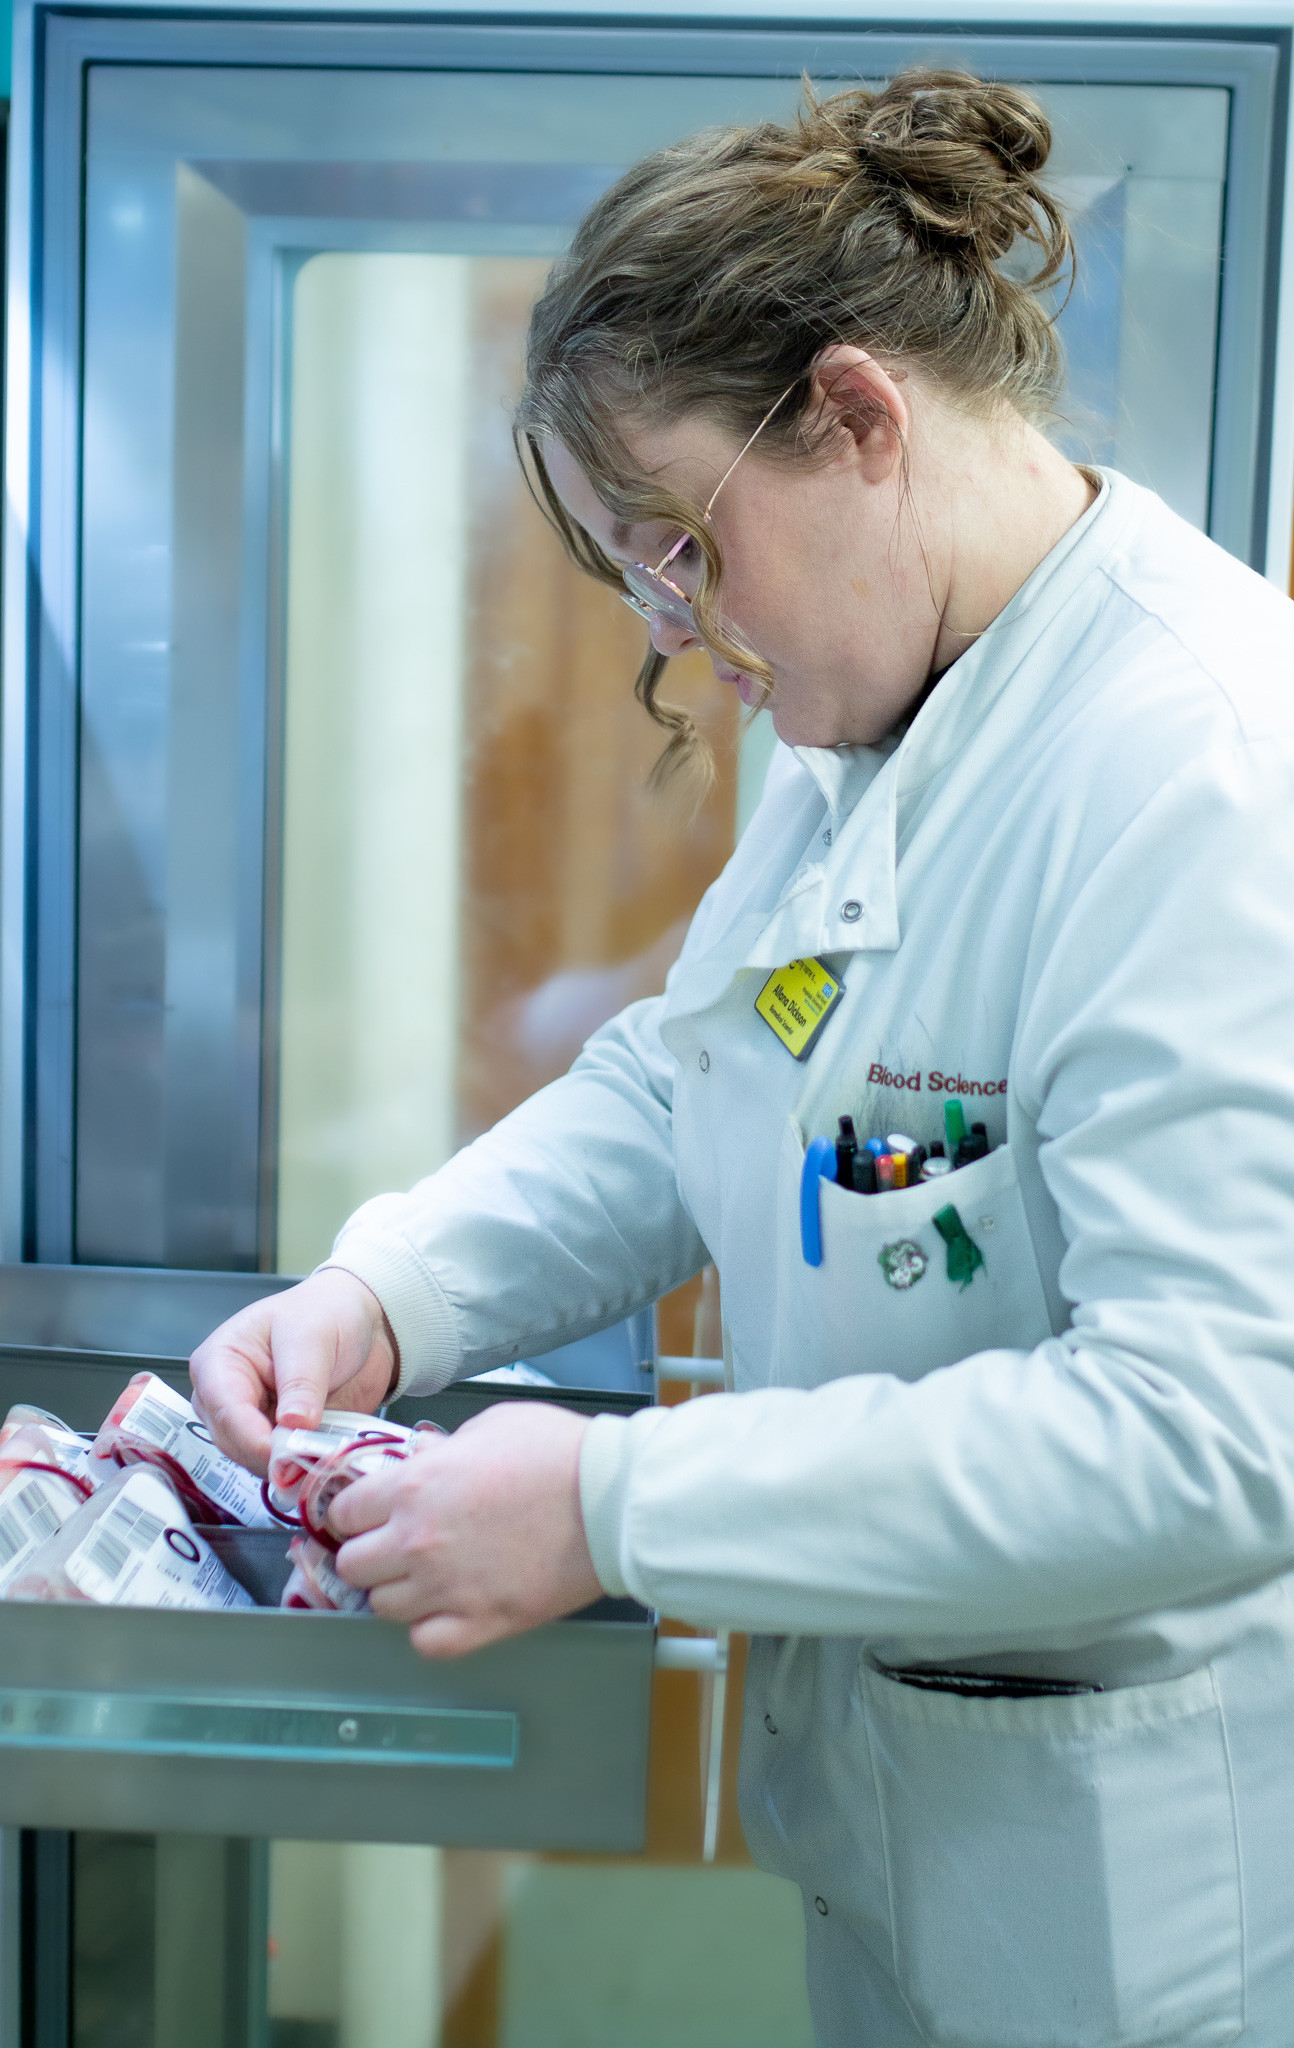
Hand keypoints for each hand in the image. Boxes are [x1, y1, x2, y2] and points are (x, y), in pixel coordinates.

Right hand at [189, 1269, 396, 1473]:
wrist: (361, 1322)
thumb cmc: (325, 1312)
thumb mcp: (313, 1336)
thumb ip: (302, 1382)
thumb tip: (293, 1425)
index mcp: (220, 1361)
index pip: (225, 1410)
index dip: (253, 1438)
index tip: (284, 1456)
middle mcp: (227, 1397)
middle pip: (235, 1444)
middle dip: (273, 1456)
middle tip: (313, 1458)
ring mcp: (252, 1422)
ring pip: (257, 1463)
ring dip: (291, 1466)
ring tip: (326, 1454)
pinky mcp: (279, 1441)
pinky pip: (285, 1467)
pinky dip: (306, 1468)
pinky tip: (328, 1458)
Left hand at [329, 1402, 599, 1657]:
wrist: (610, 1500)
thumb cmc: (559, 1454)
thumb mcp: (490, 1425)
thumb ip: (443, 1449)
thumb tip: (427, 1461)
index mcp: (413, 1487)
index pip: (342, 1511)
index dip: (354, 1512)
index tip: (366, 1514)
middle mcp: (417, 1541)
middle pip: (352, 1566)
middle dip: (368, 1554)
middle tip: (392, 1547)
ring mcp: (446, 1587)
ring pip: (382, 1608)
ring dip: (397, 1593)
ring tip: (425, 1579)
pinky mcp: (482, 1622)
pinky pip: (426, 1642)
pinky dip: (429, 1630)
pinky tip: (447, 1610)